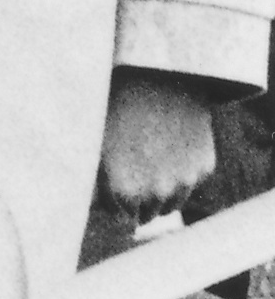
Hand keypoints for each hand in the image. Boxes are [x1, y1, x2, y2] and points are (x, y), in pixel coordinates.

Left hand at [100, 68, 215, 219]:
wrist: (155, 75)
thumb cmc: (115, 109)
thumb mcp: (95, 149)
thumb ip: (96, 191)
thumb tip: (102, 221)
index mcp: (123, 193)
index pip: (122, 223)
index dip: (117, 205)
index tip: (115, 186)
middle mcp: (156, 194)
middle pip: (147, 215)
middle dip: (139, 200)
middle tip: (132, 165)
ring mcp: (183, 182)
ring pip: (171, 204)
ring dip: (162, 190)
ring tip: (151, 155)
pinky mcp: (203, 167)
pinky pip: (190, 182)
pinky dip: (182, 171)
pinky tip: (171, 143)